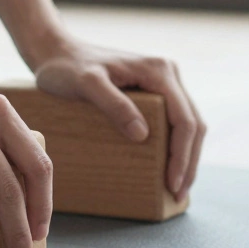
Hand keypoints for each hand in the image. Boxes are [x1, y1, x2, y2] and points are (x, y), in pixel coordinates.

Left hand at [33, 40, 205, 201]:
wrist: (56, 52)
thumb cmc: (66, 68)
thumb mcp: (86, 84)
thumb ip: (113, 104)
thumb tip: (142, 134)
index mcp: (158, 71)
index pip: (183, 119)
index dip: (182, 155)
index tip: (172, 184)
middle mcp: (167, 74)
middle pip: (192, 123)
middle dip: (188, 161)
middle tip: (177, 195)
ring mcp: (162, 82)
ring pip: (188, 123)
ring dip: (186, 156)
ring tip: (176, 187)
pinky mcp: (153, 91)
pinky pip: (173, 121)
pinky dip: (175, 146)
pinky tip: (167, 166)